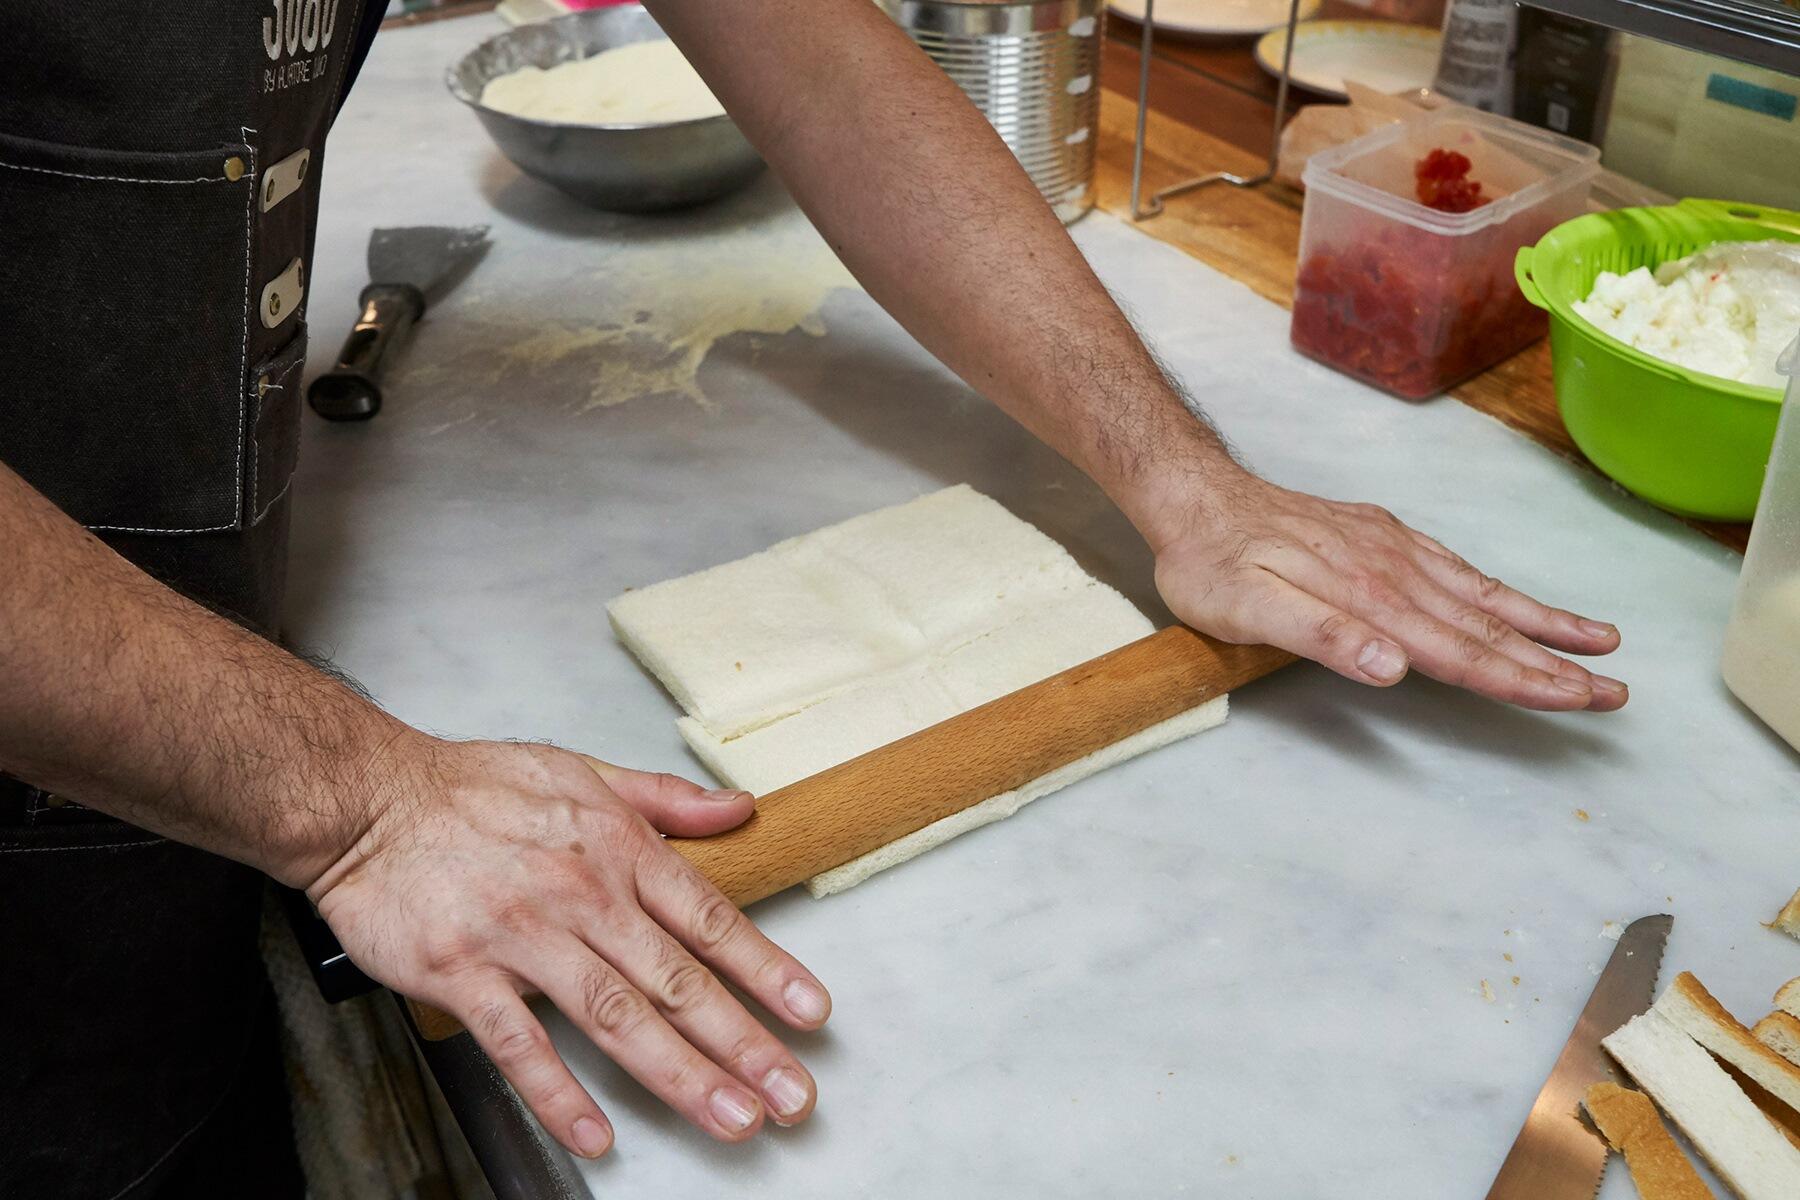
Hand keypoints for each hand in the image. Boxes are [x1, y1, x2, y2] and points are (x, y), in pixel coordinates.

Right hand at [307, 738, 830, 1158]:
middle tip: (792, 1096)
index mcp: (617, 848)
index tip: (811, 1015)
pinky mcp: (462, 973)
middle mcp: (581, 894)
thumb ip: (666, 800)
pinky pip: (518, 1044)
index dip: (766, 969)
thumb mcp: (583, 771)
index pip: (709, 918)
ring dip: (680, 1076)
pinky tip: (596, 1135)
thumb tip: (741, 807)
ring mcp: (522, 937)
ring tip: (731, 1119)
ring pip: (615, 1018)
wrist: (368, 799)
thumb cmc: (474, 788)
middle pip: (676, 981)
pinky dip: (557, 1093)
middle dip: (744, 1044)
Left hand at [1150, 471, 1626, 710]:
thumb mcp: (1245, 609)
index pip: (1458, 648)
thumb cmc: (1210, 563)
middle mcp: (1390, 569)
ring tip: (1601, 642)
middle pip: (1485, 625)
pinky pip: (1453, 567)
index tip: (1577, 699)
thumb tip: (1394, 666)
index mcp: (1366, 596)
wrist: (1193, 495)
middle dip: (1553, 662)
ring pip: (1480, 592)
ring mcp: (1389, 549)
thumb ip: (1321, 637)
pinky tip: (1519, 602)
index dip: (1519, 678)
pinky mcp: (1380, 536)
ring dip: (1541, 622)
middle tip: (1616, 693)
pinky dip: (1497, 589)